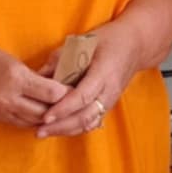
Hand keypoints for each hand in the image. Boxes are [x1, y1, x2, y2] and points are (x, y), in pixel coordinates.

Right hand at [0, 37, 69, 126]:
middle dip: (59, 109)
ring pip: (32, 122)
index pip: (53, 93)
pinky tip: (37, 115)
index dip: (66, 92)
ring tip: (57, 111)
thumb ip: (27, 75)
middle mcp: (7, 97)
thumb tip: (51, 86)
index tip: (75, 87)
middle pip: (45, 112)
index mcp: (15, 76)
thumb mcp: (6, 59)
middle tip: (72, 103)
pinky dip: (29, 120)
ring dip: (45, 117)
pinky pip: (17, 124)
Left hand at [38, 22, 142, 137]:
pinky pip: (92, 121)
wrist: (135, 45)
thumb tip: (36, 76)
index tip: (45, 116)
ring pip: (88, 122)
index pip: (82, 96)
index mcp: (104, 72)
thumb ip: (59, 60)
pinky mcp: (109, 105)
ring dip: (66, 130)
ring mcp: (111, 99)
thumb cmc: (108, 40)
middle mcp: (109, 90)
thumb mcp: (82, 42)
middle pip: (85, 115)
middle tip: (40, 131)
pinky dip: (76, 128)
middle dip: (61, 126)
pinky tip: (60, 129)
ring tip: (45, 132)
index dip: (63, 108)